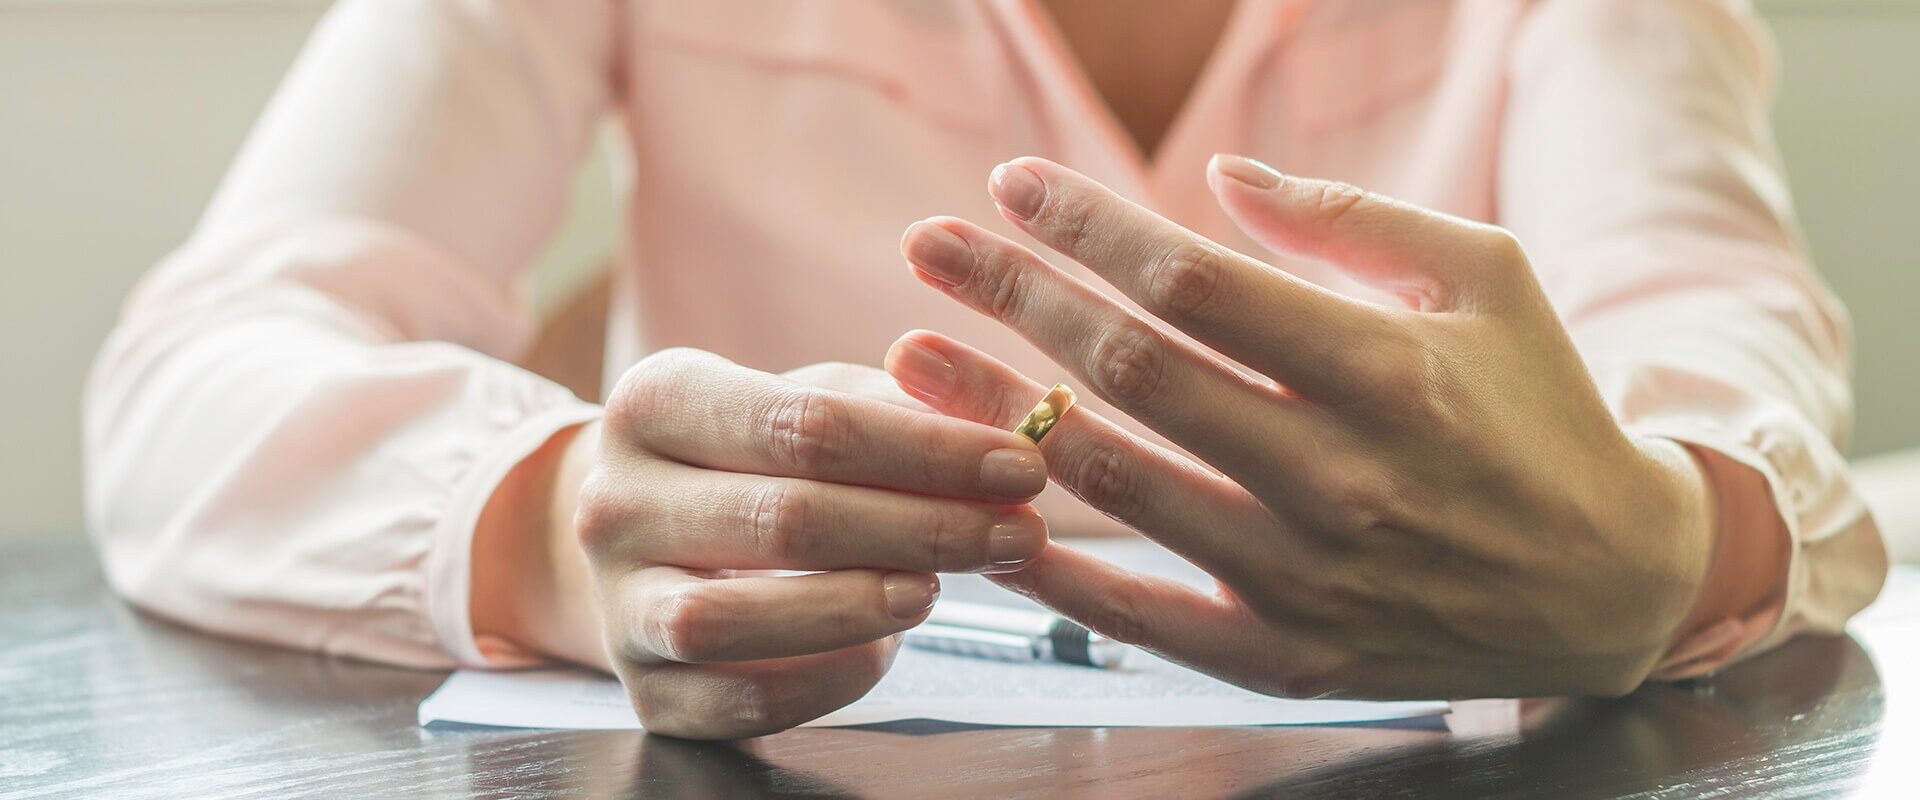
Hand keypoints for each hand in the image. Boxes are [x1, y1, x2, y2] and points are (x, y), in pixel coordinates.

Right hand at [553, 349, 1047, 737]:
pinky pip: (740, 702)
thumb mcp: (800, 398)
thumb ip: (889, 408)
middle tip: (1018, 532)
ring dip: (858, 606)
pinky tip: (885, 647)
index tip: (1020, 465)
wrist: (636, 535)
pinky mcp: (644, 691)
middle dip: (922, 527)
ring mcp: (618, 602)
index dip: (927, 450)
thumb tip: (995, 434)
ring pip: (733, 621)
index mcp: (653, 400)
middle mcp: (613, 501)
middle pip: (784, 520)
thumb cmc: (746, 457)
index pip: (805, 424)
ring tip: (939, 588)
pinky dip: (826, 679)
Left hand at [884, 155, 1719, 698]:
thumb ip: (1349, 221)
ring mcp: (1308, 579)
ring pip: (1115, 486)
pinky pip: (1143, 618)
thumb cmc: (1541, 408)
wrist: (1615, 584)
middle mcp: (1340, 477)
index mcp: (1387, 369)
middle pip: (1133, 372)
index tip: (1011, 185)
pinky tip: (981, 515)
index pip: (1195, 282)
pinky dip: (1054, 570)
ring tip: (908, 356)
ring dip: (996, 413)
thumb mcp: (1485, 278)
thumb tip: (1216, 180)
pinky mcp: (1289, 659)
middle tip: (925, 247)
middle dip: (1013, 296)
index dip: (1088, 225)